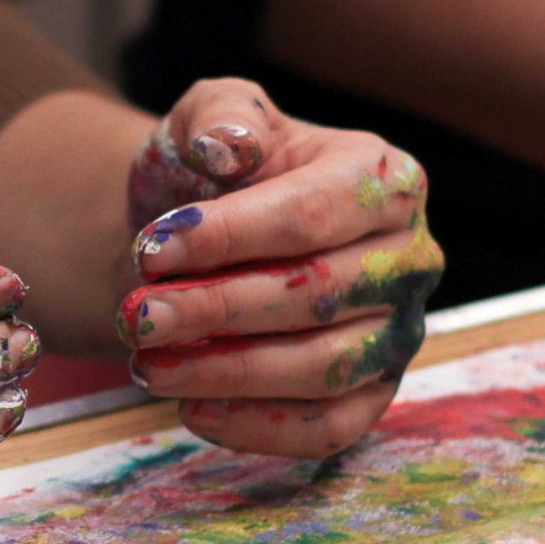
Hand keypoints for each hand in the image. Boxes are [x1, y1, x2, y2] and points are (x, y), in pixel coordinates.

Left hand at [116, 78, 442, 457]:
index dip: (228, 236)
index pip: (312, 215)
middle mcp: (409, 259)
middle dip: (216, 311)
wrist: (201, 241)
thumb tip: (226, 144)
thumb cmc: (212, 176)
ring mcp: (398, 332)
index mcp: (386, 180)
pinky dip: (259, 429)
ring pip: (324, 368)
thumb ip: (220, 113)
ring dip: (227, 373)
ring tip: (148, 365)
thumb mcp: (207, 117)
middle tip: (135, 318)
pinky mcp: (374, 394)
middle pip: (318, 295)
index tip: (149, 251)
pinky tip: (190, 408)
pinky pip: (330, 429)